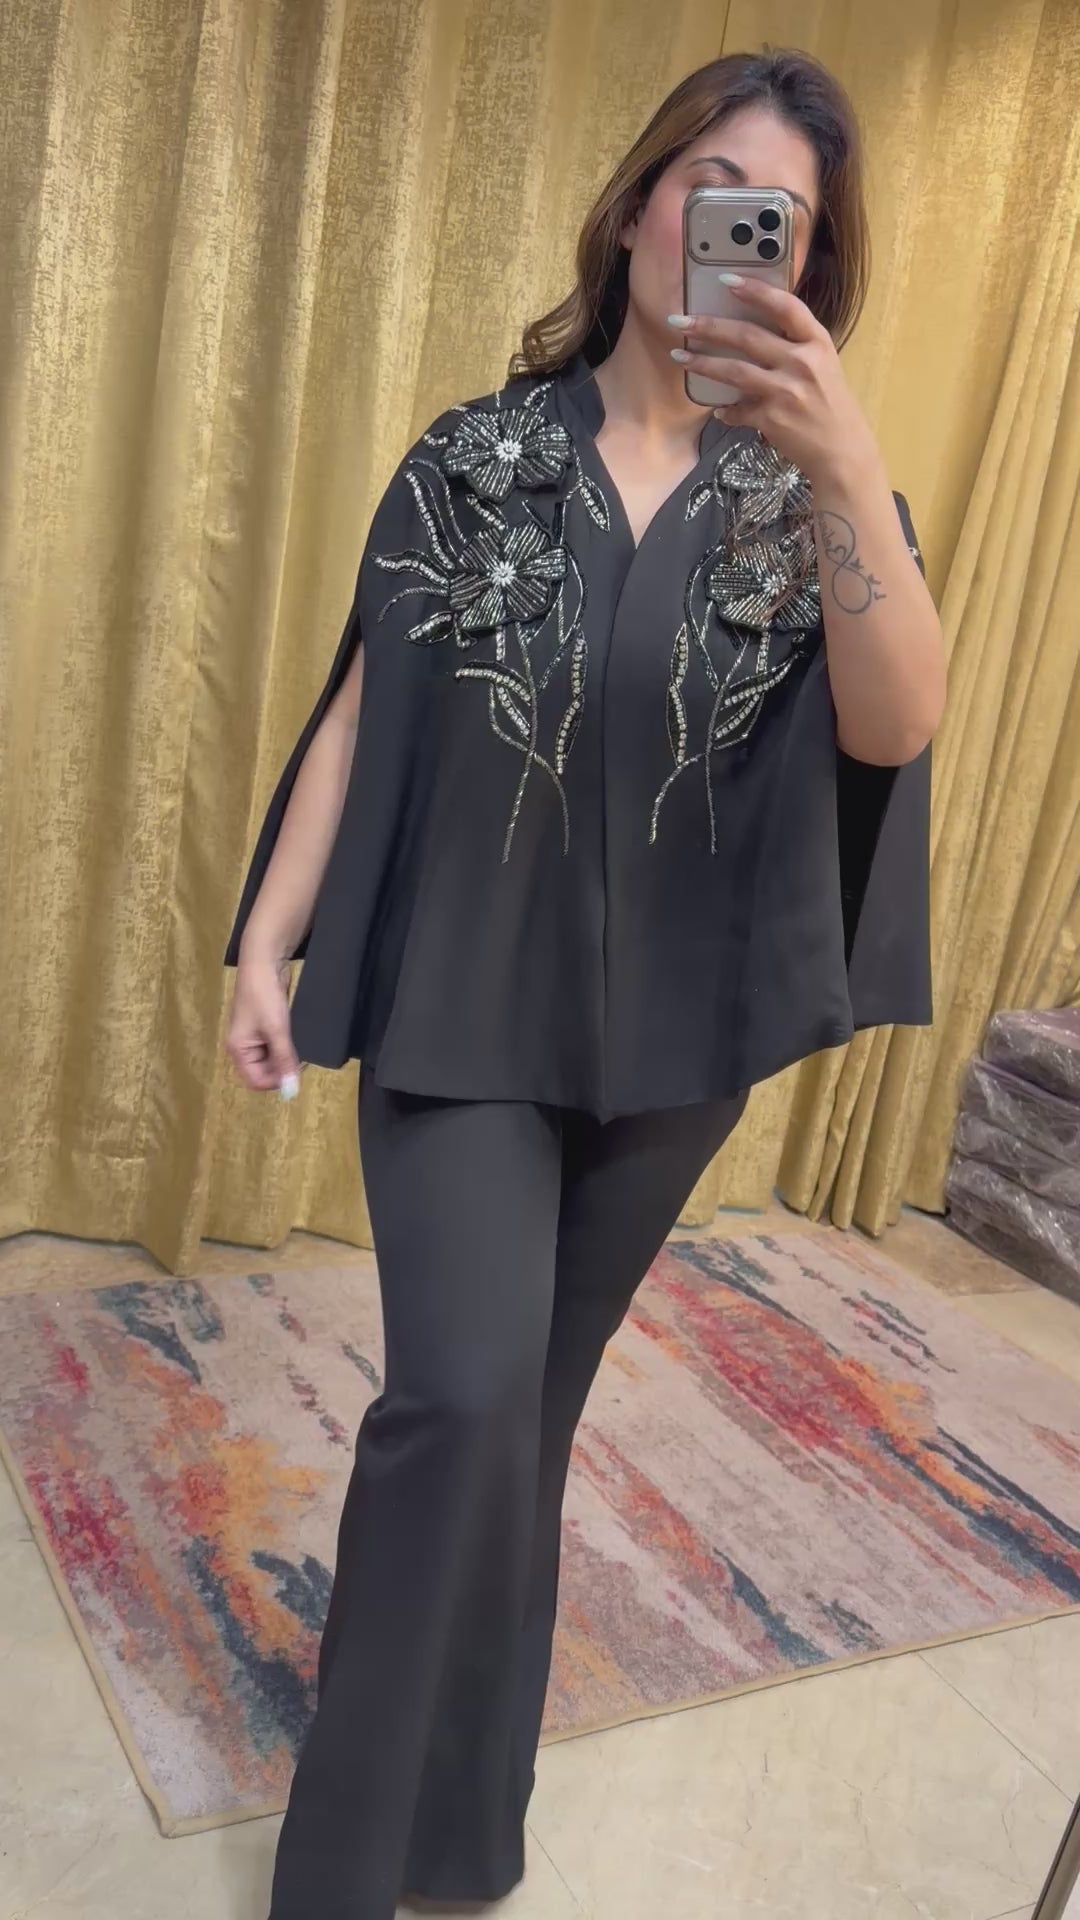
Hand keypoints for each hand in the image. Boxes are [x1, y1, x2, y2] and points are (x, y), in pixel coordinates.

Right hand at [226, 949, 300, 1093]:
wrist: (264, 962)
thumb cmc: (264, 996)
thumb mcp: (276, 1029)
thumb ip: (284, 1059)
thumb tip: (291, 1089)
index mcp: (238, 1049)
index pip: (256, 1081)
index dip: (276, 1081)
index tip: (296, 1074)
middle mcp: (243, 1046)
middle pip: (263, 1071)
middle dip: (282, 1069)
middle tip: (302, 1060)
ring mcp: (253, 1035)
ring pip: (271, 1058)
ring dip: (285, 1057)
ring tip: (300, 1047)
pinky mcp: (265, 1025)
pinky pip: (275, 1045)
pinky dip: (286, 1045)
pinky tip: (297, 1038)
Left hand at [669, 280, 877, 482]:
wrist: (841, 451)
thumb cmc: (830, 405)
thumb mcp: (823, 365)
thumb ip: (795, 345)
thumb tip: (751, 331)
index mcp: (817, 342)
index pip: (785, 306)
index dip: (755, 290)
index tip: (726, 279)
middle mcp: (802, 363)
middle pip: (748, 336)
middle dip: (709, 326)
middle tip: (681, 319)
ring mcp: (786, 391)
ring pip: (734, 370)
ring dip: (702, 362)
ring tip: (679, 356)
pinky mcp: (771, 418)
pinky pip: (737, 410)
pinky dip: (725, 410)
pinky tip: (717, 409)